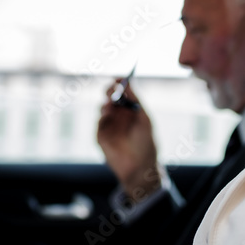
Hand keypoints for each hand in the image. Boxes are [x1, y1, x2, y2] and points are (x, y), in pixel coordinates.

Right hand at [96, 81, 161, 198]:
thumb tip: (127, 82)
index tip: (118, 78)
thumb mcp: (144, 118)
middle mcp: (119, 115)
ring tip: (111, 107)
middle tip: (112, 90)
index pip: (122, 92)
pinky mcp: (101, 136)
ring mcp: (109, 125)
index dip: (119, 84)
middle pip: (110, 97)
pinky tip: (107, 118)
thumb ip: (135, 100)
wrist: (140, 166)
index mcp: (130, 109)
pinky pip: (99, 123)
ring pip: (103, 108)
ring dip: (106, 105)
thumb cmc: (146, 142)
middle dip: (110, 91)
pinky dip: (102, 118)